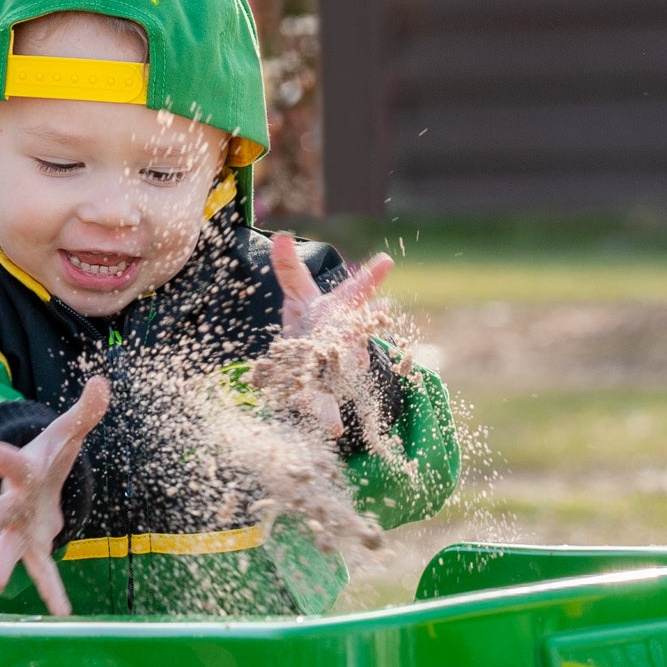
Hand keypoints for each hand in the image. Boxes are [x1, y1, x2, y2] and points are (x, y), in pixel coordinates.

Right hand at [0, 376, 109, 616]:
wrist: (32, 483)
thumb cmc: (47, 455)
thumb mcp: (65, 432)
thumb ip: (84, 411)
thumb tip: (101, 384)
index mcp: (23, 472)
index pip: (10, 462)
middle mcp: (13, 503)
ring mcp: (18, 529)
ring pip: (8, 551)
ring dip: (2, 568)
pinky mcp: (33, 547)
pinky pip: (42, 572)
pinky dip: (51, 592)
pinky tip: (62, 613)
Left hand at [269, 231, 393, 436]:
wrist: (319, 364)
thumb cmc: (314, 323)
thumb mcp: (300, 295)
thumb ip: (290, 269)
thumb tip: (280, 237)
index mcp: (342, 311)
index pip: (357, 290)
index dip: (370, 276)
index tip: (386, 262)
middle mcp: (348, 337)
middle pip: (356, 331)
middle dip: (366, 325)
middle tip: (380, 315)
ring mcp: (341, 365)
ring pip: (346, 367)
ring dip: (350, 368)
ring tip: (355, 371)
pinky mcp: (326, 391)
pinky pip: (325, 405)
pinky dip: (327, 417)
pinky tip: (333, 429)